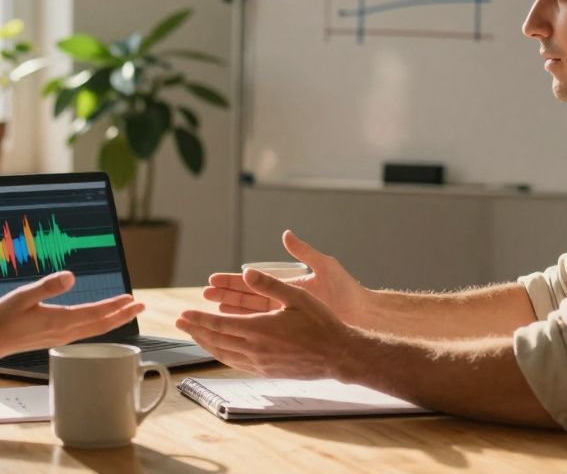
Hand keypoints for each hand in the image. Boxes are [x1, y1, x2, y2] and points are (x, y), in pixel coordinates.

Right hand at [0, 271, 143, 357]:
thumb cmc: (4, 317)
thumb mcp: (23, 296)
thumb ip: (47, 286)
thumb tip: (70, 277)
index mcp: (58, 320)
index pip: (95, 314)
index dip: (114, 306)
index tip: (131, 298)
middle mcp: (64, 332)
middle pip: (101, 326)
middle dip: (123, 315)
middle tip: (142, 306)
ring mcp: (61, 338)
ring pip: (95, 331)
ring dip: (113, 320)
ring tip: (128, 310)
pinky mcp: (56, 339)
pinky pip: (85, 333)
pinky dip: (100, 325)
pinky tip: (102, 320)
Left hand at [178, 269, 356, 378]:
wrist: (339, 355)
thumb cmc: (322, 323)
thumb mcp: (297, 297)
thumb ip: (270, 284)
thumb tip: (247, 272)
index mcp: (260, 329)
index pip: (220, 325)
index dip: (199, 319)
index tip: (183, 314)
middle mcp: (256, 349)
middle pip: (217, 340)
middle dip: (195, 330)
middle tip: (178, 322)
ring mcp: (261, 363)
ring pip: (224, 354)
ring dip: (206, 344)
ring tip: (193, 335)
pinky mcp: (267, 371)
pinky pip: (237, 364)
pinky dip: (222, 355)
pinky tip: (219, 350)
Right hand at [203, 230, 368, 323]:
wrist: (363, 315)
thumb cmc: (346, 290)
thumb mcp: (324, 265)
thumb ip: (303, 251)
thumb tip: (286, 234)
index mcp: (286, 284)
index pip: (252, 281)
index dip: (232, 281)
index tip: (212, 278)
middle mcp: (282, 301)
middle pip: (246, 298)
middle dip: (224, 296)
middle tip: (203, 294)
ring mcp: (285, 318)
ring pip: (250, 317)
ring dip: (230, 314)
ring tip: (209, 312)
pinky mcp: (289, 332)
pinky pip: (263, 332)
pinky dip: (246, 331)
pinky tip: (230, 333)